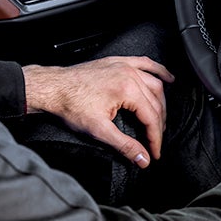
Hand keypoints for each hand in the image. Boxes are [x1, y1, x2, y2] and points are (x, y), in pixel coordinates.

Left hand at [22, 56, 173, 167]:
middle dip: (159, 124)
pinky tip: (168, 78)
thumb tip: (143, 158)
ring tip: (163, 118)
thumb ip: (124, 145)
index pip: (151, 117)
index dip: (155, 138)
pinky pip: (145, 63)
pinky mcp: (118, 62)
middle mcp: (129, 74)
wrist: (52, 88)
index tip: (155, 152)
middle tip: (155, 141)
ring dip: (161, 102)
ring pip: (154, 83)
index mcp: (127, 89)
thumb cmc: (70, 105)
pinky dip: (159, 71)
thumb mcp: (98, 130)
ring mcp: (124, 65)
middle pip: (156, 102)